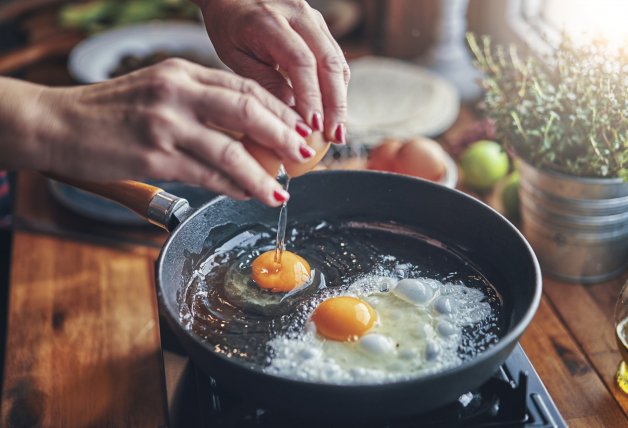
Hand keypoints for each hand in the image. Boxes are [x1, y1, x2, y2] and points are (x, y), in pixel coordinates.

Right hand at [3, 59, 315, 205]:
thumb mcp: (158, 91)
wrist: (56, 124)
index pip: (244, 87)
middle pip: (247, 110)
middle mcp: (177, 92)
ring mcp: (165, 124)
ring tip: (280, 191)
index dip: (278, 110)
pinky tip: (247, 194)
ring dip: (262, 174)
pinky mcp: (154, 157)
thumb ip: (198, 103)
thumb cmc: (109, 111)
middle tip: (303, 155)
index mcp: (181, 72)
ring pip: (231, 149)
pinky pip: (206, 174)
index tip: (297, 128)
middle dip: (283, 135)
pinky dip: (232, 186)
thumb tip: (244, 133)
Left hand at [197, 0, 349, 143]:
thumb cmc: (228, 26)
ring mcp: (313, 18)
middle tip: (335, 136)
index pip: (301, 62)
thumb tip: (292, 115)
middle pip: (328, 62)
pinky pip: (335, 60)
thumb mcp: (235, 56)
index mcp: (269, 21)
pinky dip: (336, 88)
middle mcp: (298, 14)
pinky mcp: (320, 26)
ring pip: (337, 62)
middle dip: (335, 104)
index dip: (311, 97)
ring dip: (340, 99)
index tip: (313, 127)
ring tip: (337, 131)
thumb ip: (263, 82)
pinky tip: (332, 112)